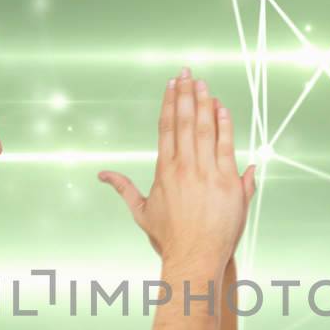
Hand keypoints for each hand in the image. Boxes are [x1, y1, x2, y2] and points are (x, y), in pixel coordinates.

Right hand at [99, 68, 256, 265]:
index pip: (167, 128)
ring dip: (204, 103)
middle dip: (186, 94)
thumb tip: (102, 175)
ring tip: (203, 83)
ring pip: (205, 130)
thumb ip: (123, 188)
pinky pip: (226, 146)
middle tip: (186, 72)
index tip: (172, 85)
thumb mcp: (141, 212)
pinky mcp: (227, 182)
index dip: (170, 104)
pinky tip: (222, 108)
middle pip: (185, 122)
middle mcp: (184, 168)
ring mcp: (206, 173)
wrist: (195, 257)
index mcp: (164, 171)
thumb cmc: (169, 238)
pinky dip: (225, 125)